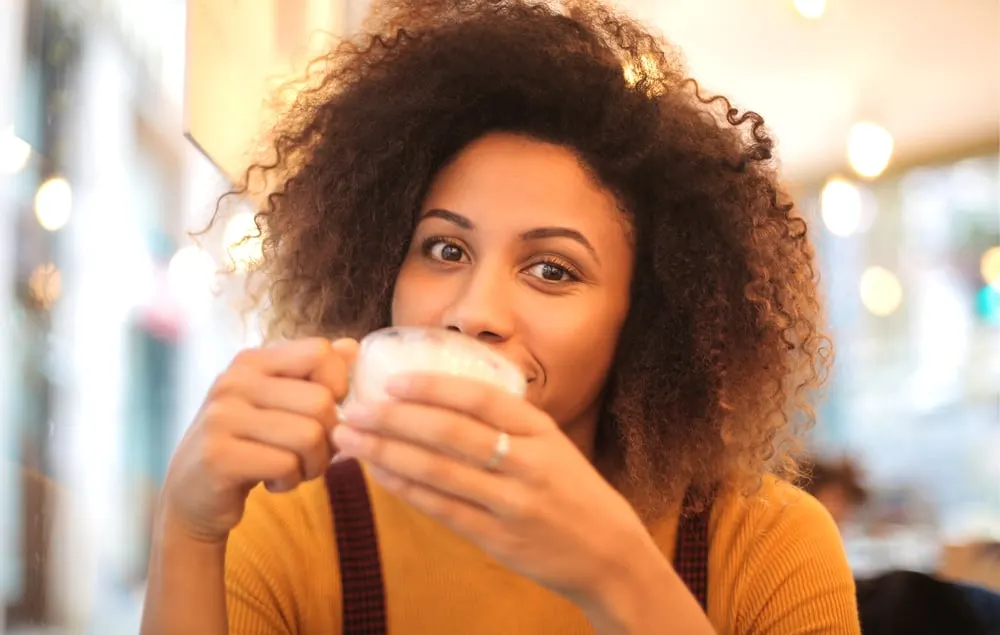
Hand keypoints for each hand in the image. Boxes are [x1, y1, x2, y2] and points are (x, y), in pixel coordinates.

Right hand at [161, 337, 358, 543]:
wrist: (193, 494)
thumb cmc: (248, 445)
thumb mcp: (278, 403)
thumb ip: (313, 374)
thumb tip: (353, 347)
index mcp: (251, 361)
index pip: (321, 353)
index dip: (339, 386)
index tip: (323, 413)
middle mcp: (233, 381)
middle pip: (321, 401)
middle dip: (329, 439)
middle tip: (311, 455)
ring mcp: (222, 417)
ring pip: (309, 436)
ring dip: (314, 464)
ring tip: (294, 469)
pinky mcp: (218, 456)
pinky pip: (286, 465)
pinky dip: (291, 481)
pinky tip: (273, 483)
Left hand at [334, 373, 648, 606]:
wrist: (606, 553)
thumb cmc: (571, 490)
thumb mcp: (552, 443)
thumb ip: (507, 422)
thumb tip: (441, 394)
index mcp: (541, 429)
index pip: (479, 397)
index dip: (431, 386)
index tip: (391, 381)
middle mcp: (527, 462)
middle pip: (450, 432)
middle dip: (394, 418)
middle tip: (354, 409)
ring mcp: (512, 502)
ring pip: (438, 470)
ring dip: (387, 452)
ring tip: (352, 438)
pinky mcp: (497, 537)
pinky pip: (442, 508)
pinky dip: (406, 488)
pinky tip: (379, 474)